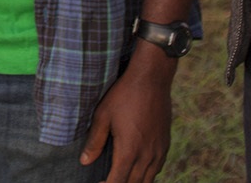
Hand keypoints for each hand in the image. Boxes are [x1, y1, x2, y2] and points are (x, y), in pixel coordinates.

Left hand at [79, 48, 173, 182]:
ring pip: (148, 179)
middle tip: (106, 181)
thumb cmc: (124, 94)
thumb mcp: (103, 115)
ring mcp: (159, 150)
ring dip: (134, 182)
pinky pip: (158, 168)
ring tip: (121, 177)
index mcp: (129, 150)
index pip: (118, 182)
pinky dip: (147, 174)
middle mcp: (147, 154)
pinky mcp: (165, 143)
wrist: (152, 78)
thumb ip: (94, 141)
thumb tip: (85, 161)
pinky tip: (138, 170)